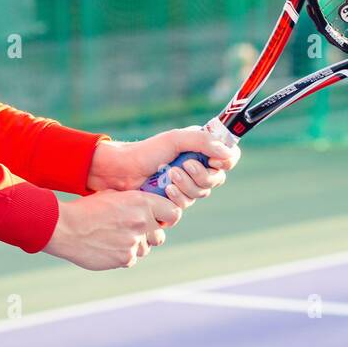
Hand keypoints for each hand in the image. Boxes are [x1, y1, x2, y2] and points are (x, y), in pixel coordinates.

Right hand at [42, 191, 181, 269]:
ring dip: (135, 246)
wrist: (66, 228)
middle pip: (160, 235)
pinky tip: (107, 246)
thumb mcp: (114, 195)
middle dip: (149, 234)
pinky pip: (131, 259)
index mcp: (141, 202)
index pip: (173, 213)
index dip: (167, 217)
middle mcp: (141, 221)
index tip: (159, 219)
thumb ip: (136, 202)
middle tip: (132, 230)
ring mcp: (134, 242)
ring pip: (145, 249)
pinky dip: (122, 255)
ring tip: (114, 237)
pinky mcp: (124, 258)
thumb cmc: (87, 209)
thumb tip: (152, 209)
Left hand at [86, 125, 240, 206]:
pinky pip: (184, 207)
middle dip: (200, 175)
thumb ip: (203, 142)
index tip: (214, 160)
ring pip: (200, 194)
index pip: (227, 157)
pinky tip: (164, 191)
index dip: (226, 161)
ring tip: (169, 176)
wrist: (119, 170)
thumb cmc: (146, 150)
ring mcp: (184, 186)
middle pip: (216, 179)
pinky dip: (176, 199)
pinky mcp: (171, 202)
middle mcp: (195, 167)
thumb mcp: (175, 139)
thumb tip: (228, 153)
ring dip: (186, 185)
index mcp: (199, 149)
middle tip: (182, 166)